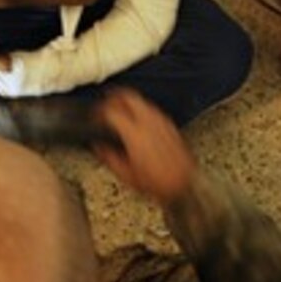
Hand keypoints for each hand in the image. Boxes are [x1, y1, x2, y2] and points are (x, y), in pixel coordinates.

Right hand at [94, 88, 195, 203]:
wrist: (184, 185)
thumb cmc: (160, 183)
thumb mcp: (126, 175)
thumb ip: (108, 157)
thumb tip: (99, 147)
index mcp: (134, 133)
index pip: (111, 111)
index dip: (99, 111)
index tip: (95, 117)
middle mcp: (149, 123)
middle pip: (128, 96)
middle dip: (114, 97)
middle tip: (106, 105)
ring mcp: (161, 122)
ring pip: (141, 100)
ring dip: (128, 103)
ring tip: (121, 112)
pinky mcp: (170, 125)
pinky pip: (153, 110)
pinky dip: (142, 111)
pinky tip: (139, 122)